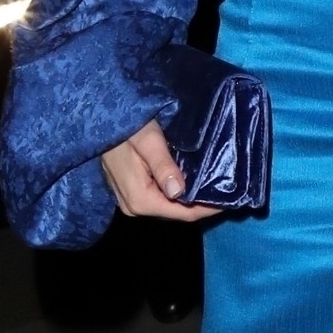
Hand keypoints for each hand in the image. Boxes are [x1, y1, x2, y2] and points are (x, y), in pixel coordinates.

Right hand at [101, 118, 221, 223]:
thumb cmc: (127, 126)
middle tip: (228, 191)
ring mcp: (131, 202)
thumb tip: (178, 192)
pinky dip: (178, 192)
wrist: (101, 119)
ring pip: (169, 206)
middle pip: (177, 212)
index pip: (182, 213)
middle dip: (202, 204)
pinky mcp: (131, 193)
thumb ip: (163, 166)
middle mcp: (134, 207)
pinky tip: (193, 181)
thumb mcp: (148, 140)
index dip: (208, 208)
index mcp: (140, 199)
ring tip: (214, 186)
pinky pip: (160, 199)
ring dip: (191, 198)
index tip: (231, 199)